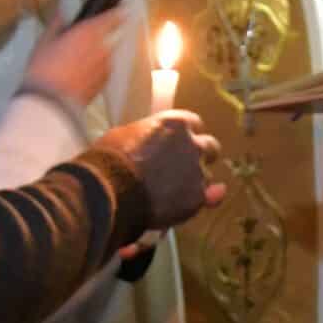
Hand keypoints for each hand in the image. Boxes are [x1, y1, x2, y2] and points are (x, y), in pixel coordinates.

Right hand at [24, 9, 121, 107]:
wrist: (50, 104)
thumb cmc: (44, 71)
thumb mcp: (44, 42)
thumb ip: (56, 25)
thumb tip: (61, 14)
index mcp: (89, 33)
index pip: (112, 17)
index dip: (115, 13)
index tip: (116, 11)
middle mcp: (103, 48)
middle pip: (109, 36)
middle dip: (98, 36)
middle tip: (80, 40)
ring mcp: (105, 67)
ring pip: (105, 54)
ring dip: (96, 54)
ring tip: (75, 61)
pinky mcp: (103, 83)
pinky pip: (102, 70)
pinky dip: (94, 69)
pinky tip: (78, 74)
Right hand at [92, 110, 226, 229]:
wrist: (109, 189)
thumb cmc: (110, 159)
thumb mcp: (127, 134)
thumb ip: (151, 137)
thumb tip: (153, 144)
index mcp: (175, 124)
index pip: (195, 123)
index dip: (189, 134)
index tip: (184, 142)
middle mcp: (192, 144)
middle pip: (210, 147)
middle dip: (202, 155)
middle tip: (188, 166)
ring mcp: (197, 171)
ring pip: (207, 175)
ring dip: (196, 180)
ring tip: (176, 191)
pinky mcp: (196, 197)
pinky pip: (212, 197)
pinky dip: (209, 198)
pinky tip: (209, 199)